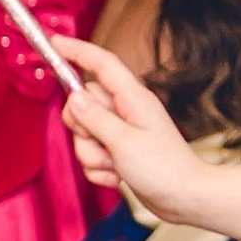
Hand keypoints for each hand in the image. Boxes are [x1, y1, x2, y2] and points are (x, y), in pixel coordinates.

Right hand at [53, 36, 208, 218]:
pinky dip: (99, 170)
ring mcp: (122, 131)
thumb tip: (74, 96)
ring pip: (84, 134)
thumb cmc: (163, 169)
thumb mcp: (123, 141)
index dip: (77, 50)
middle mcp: (126, 110)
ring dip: (93, 156)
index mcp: (133, 98)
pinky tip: (119, 177)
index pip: (101, 64)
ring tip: (117, 165)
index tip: (54, 41)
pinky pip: (91, 155)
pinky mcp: (119, 151)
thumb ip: (95, 118)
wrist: (185, 198)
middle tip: (105, 145)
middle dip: (83, 130)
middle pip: (82, 104)